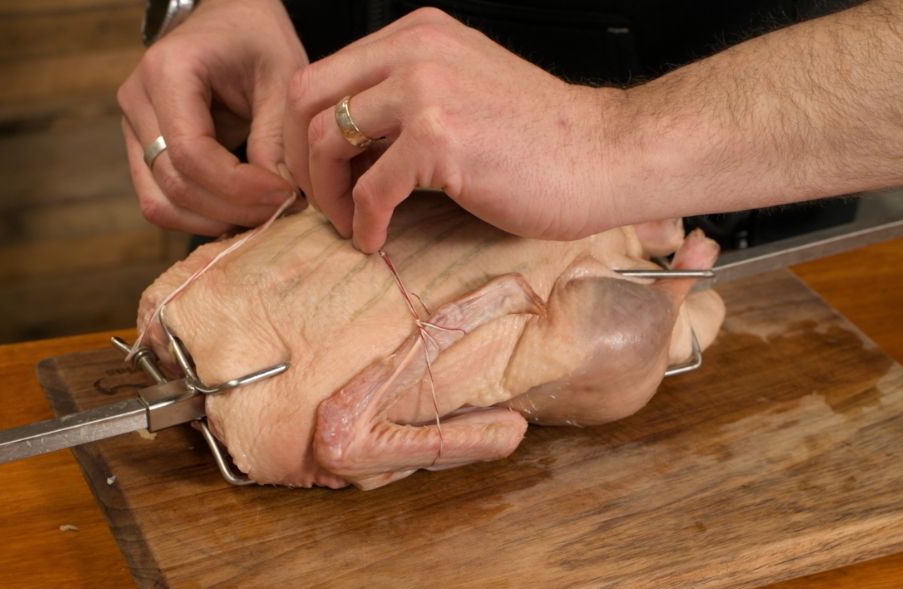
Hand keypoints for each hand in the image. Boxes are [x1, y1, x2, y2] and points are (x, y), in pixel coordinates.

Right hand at [118, 0, 306, 234]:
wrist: (230, 23)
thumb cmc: (258, 42)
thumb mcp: (281, 79)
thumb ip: (276, 138)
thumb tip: (279, 198)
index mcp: (167, 72)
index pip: (191, 153)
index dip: (240, 188)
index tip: (286, 194)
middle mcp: (136, 102)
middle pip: (174, 184)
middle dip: (234, 208)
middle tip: (284, 208)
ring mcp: (133, 129)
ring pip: (161, 203)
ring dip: (215, 221)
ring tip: (265, 212)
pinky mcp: (142, 151)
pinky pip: (162, 202)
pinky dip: (201, 218)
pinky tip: (242, 211)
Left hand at [283, 7, 623, 252]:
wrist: (605, 154)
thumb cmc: (540, 135)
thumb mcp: (463, 87)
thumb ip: (404, 96)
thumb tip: (344, 141)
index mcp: (417, 34)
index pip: (320, 73)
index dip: (302, 130)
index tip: (315, 170)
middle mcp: (415, 50)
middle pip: (305, 98)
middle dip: (297, 157)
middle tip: (316, 199)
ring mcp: (426, 90)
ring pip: (326, 140)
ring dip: (325, 193)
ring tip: (347, 222)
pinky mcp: (440, 139)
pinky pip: (369, 189)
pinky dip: (364, 222)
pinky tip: (375, 239)